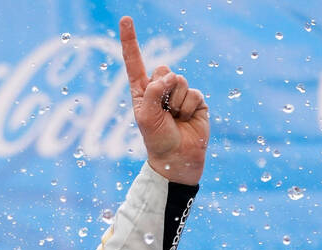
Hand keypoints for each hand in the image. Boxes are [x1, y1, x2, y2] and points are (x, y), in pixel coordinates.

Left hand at [120, 16, 208, 184]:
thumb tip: (167, 74)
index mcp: (141, 91)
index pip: (135, 62)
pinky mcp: (196, 100)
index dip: (130, 41)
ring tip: (174, 117)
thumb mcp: (146, 116)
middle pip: (164, 70)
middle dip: (164, 90)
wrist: (177, 158)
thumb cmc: (156, 139)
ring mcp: (178, 93)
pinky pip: (193, 94)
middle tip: (163, 111)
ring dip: (176, 102)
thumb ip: (153, 92)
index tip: (125, 19)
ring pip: (180, 81)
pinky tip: (186, 119)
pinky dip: (188, 107)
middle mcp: (159, 88)